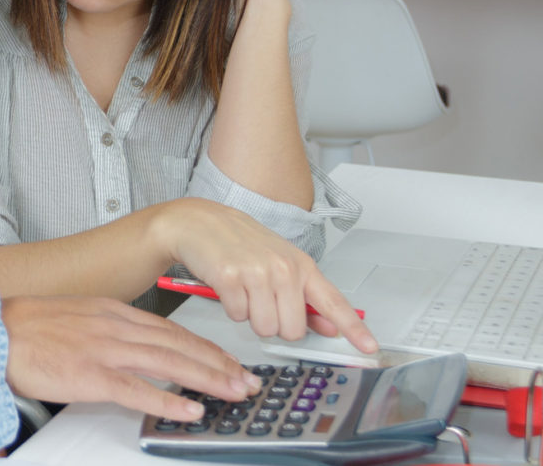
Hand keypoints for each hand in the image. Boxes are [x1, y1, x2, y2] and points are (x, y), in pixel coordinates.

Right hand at [1, 295, 263, 421]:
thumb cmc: (32, 326)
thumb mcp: (80, 316)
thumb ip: (111, 328)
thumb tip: (137, 347)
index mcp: (115, 311)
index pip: (172, 330)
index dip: (205, 347)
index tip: (229, 361)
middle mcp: (116, 326)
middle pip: (179, 345)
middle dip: (218, 364)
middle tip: (247, 381)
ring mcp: (104, 349)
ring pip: (168, 363)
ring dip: (206, 379)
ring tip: (233, 393)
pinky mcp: (89, 374)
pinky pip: (136, 390)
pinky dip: (167, 400)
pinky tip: (189, 410)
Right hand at [162, 199, 377, 353]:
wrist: (199, 222)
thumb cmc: (239, 242)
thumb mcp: (279, 263)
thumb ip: (305, 298)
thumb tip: (329, 328)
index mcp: (301, 265)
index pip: (333, 302)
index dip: (353, 328)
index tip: (371, 348)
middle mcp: (283, 268)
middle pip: (292, 330)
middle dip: (274, 324)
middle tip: (261, 300)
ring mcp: (256, 272)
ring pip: (264, 328)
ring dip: (250, 316)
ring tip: (243, 290)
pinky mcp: (229, 278)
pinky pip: (237, 316)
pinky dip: (230, 307)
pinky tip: (227, 285)